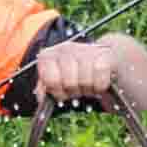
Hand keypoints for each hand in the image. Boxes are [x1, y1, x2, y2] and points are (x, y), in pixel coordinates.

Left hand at [32, 30, 146, 113]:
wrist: (104, 58)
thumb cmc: (76, 73)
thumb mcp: (57, 80)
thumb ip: (45, 88)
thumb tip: (41, 97)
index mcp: (49, 55)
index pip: (49, 79)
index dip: (56, 90)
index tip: (61, 90)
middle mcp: (65, 49)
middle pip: (69, 82)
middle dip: (74, 91)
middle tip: (77, 87)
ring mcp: (85, 50)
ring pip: (85, 81)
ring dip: (88, 89)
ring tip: (88, 83)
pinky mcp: (104, 55)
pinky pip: (100, 80)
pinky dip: (100, 86)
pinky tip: (99, 82)